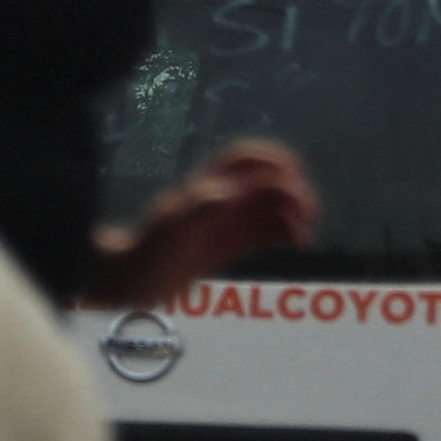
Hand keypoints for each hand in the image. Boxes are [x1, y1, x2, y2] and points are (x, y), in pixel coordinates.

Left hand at [101, 142, 318, 305]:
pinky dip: (289, 232)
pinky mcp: (234, 242)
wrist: (132, 281)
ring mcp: (230, 221)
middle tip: (307, 217)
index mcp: (208, 188)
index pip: (244, 158)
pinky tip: (299, 244)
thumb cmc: (147, 255)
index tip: (294, 176)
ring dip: (295, 214)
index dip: (272, 158)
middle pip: (268, 181)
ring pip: (274, 206)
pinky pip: (270, 230)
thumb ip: (199, 211)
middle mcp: (223, 199)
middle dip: (293, 192)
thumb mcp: (170, 234)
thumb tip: (230, 193)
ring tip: (305, 236)